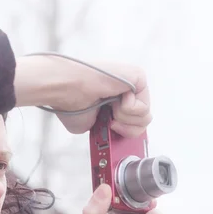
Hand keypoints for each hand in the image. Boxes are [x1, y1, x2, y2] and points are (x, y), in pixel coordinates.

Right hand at [14, 56, 151, 135]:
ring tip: (110, 107)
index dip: (126, 133)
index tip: (113, 133)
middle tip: (110, 122)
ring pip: (145, 117)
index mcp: (114, 103)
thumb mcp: (92, 127)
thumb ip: (108, 131)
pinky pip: (144, 106)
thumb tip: (112, 136)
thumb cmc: (71, 104)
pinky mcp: (138, 77)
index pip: (133, 123)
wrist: (68, 90)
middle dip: (125, 129)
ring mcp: (132, 85)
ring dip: (124, 118)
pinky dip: (126, 109)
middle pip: (142, 122)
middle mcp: (125, 93)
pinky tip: (113, 98)